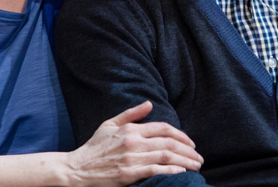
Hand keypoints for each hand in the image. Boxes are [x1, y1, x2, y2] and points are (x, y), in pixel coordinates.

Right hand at [65, 101, 203, 186]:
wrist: (77, 168)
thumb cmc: (94, 147)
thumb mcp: (110, 124)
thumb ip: (131, 114)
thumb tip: (149, 103)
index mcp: (131, 129)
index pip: (163, 128)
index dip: (181, 135)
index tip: (191, 143)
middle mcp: (133, 142)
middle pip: (169, 143)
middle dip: (188, 150)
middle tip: (199, 157)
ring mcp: (131, 158)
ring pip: (166, 157)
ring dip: (185, 161)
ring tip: (196, 166)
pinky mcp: (129, 174)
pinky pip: (155, 171)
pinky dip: (170, 171)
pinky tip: (181, 173)